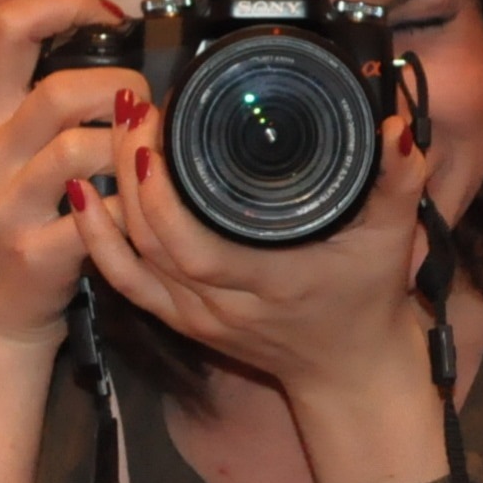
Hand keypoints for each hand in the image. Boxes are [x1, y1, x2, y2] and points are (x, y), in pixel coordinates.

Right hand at [0, 0, 131, 357]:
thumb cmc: (17, 219)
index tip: (107, 16)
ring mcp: (9, 203)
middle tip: (145, 108)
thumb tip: (121, 53)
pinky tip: (137, 212)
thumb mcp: (14, 152)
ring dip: (128, 152)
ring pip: (78, 152)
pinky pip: (94, 219)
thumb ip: (50, 104)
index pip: (10, 28)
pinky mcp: (34, 252)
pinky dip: (126, 211)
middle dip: (119, 91)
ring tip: (146, 162)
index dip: (63, 5)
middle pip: (59, 92)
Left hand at [67, 95, 430, 402]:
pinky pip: (126, 282)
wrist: (348, 370)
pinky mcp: (181, 319)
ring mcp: (196, 316)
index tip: (157, 132)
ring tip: (111, 134)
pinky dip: (98, 242)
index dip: (162, 194)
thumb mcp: (393, 238)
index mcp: (269, 283)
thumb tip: (395, 126)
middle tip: (132, 112)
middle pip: (151, 242)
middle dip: (130, 173)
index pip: (194, 245)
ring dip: (110, 198)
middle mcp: (223, 305)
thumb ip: (399, 179)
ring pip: (131, 260)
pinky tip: (83, 197)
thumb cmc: (368, 301)